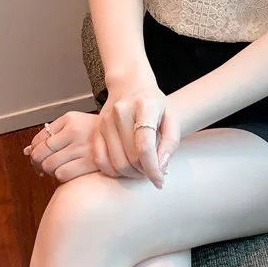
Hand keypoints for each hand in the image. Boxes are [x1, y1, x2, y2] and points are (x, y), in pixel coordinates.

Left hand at [23, 111, 137, 182]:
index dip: (34, 152)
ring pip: (49, 166)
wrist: (125, 135)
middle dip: (39, 163)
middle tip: (44, 167)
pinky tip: (71, 171)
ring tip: (61, 167)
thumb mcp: (73, 125)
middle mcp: (75, 131)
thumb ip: (51, 135)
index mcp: (69, 118)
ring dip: (51, 170)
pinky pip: (62, 175)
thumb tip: (26, 151)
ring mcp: (82, 146)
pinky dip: (62, 176)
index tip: (39, 157)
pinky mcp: (90, 162)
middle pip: (40, 154)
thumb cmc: (95, 133)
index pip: (38, 140)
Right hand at [94, 74, 180, 188]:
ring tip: (141, 170)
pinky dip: (113, 171)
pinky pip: (100, 160)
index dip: (152, 168)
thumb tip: (161, 167)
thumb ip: (170, 142)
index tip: (159, 181)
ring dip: (130, 174)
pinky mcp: (96, 129)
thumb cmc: (154, 103)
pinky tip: (125, 168)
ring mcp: (106, 120)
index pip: (145, 145)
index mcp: (145, 106)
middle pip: (131, 157)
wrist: (130, 85)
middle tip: (152, 172)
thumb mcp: (171, 117)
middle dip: (143, 172)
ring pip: (116, 162)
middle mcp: (122, 112)